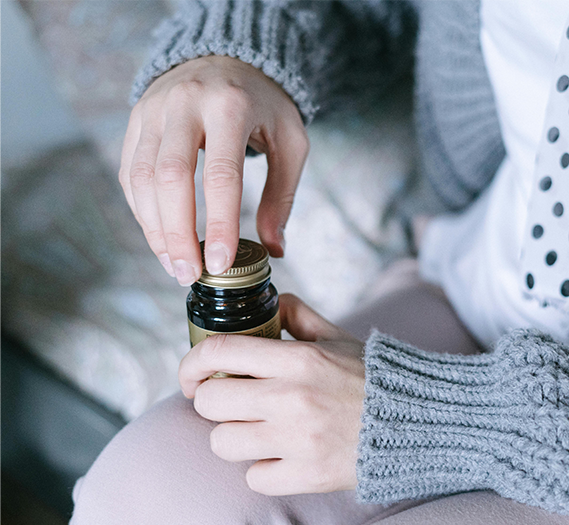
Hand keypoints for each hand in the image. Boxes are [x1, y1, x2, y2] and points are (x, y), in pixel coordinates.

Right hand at [119, 55, 308, 284]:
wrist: (226, 56)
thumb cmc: (263, 104)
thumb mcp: (290, 142)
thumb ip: (282, 195)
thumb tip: (275, 249)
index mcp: (230, 107)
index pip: (220, 174)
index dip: (218, 223)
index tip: (219, 263)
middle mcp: (185, 104)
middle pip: (170, 178)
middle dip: (177, 234)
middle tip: (189, 274)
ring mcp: (153, 110)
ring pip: (140, 178)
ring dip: (154, 229)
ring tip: (175, 265)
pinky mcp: (135, 121)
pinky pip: (128, 173)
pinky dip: (142, 211)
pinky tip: (160, 237)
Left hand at [178, 294, 364, 494]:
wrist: (417, 422)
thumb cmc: (374, 378)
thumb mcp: (338, 337)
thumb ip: (299, 316)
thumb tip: (269, 303)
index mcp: (299, 359)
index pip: (219, 352)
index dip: (192, 362)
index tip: (193, 373)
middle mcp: (293, 398)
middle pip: (210, 401)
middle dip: (213, 399)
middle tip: (231, 401)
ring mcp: (298, 440)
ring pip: (223, 442)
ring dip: (234, 435)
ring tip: (257, 429)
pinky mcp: (306, 475)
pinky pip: (254, 476)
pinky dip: (263, 467)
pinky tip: (282, 454)